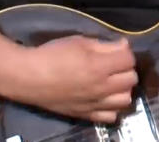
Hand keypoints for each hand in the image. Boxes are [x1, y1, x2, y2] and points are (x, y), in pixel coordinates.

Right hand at [18, 35, 137, 122]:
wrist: (28, 78)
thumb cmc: (52, 55)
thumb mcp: (79, 42)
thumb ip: (105, 45)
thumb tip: (124, 46)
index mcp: (99, 67)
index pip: (129, 59)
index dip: (125, 52)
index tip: (116, 49)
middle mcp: (101, 87)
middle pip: (131, 79)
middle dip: (126, 69)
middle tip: (114, 64)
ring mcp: (94, 104)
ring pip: (125, 99)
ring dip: (122, 89)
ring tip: (112, 82)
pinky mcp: (86, 115)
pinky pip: (111, 116)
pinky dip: (112, 107)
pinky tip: (104, 98)